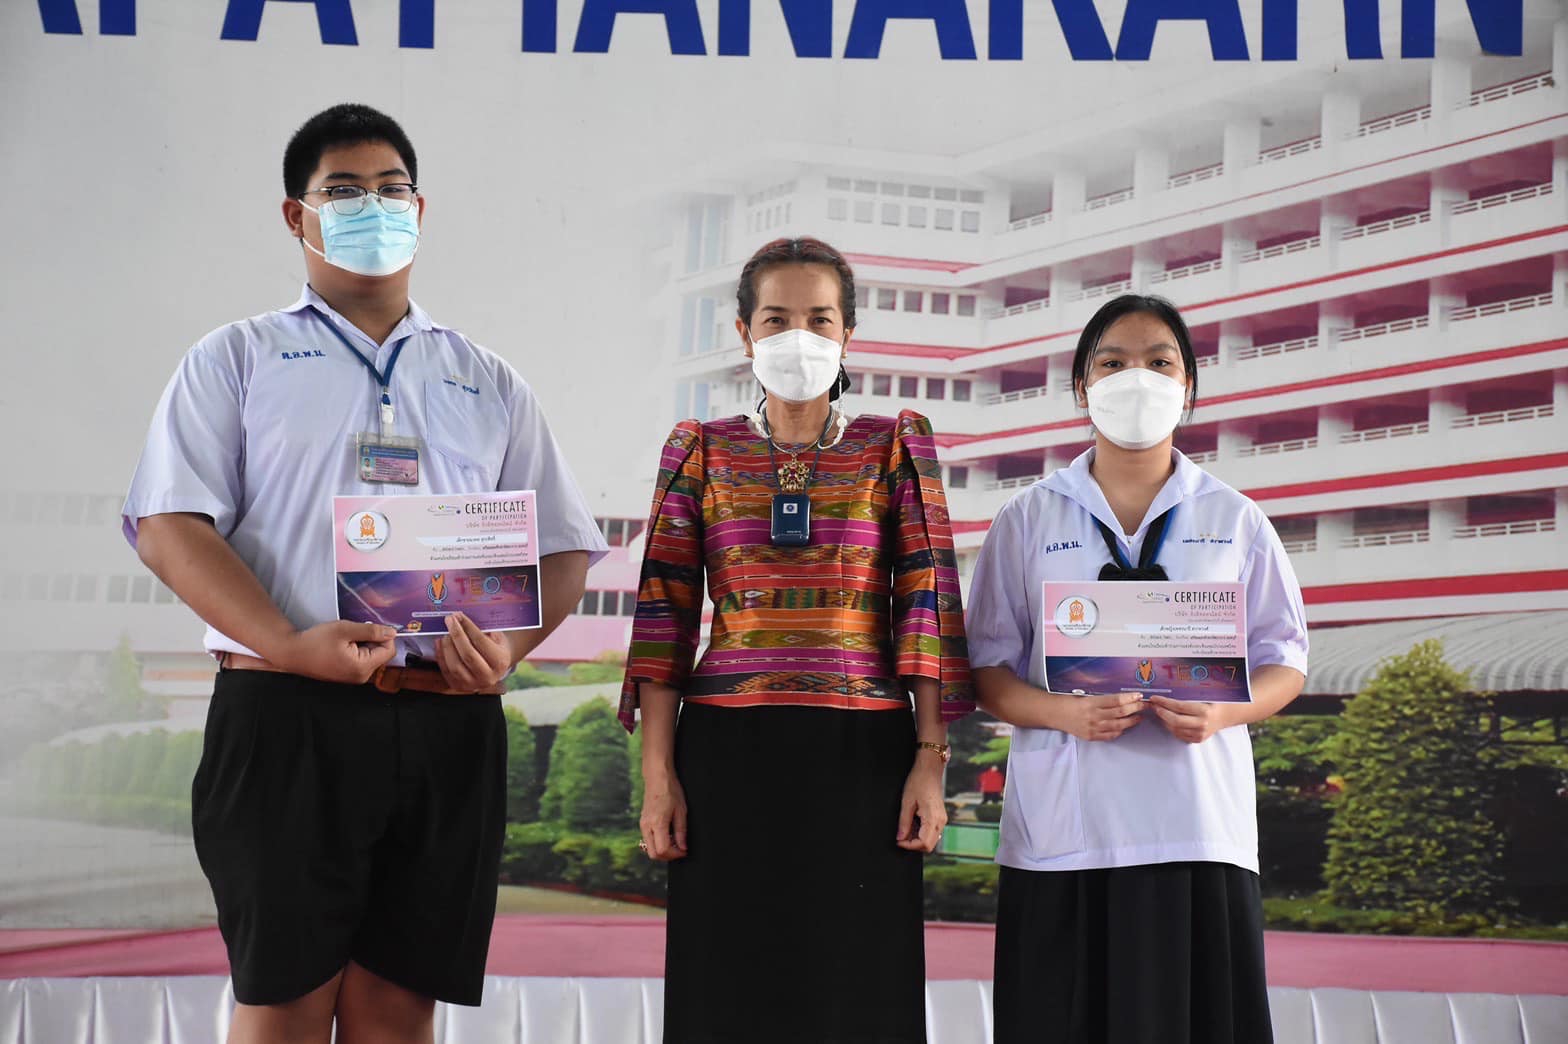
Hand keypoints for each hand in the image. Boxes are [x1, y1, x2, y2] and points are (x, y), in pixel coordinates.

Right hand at [273, 621, 397, 683]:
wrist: (292, 653)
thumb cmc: (315, 641)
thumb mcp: (345, 629)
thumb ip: (371, 631)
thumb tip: (392, 632)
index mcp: (362, 667)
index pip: (389, 650)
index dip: (383, 636)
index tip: (368, 627)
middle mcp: (361, 676)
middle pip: (381, 654)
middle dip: (371, 640)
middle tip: (352, 633)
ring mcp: (353, 678)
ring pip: (371, 656)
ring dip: (362, 644)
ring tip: (344, 640)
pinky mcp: (347, 675)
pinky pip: (360, 660)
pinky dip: (355, 650)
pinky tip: (341, 646)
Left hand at [434, 612, 515, 691]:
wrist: (496, 667)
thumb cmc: (496, 647)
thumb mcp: (497, 637)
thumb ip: (482, 630)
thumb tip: (460, 618)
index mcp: (500, 662)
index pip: (480, 642)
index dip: (468, 627)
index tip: (458, 616)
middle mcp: (488, 677)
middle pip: (468, 654)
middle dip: (456, 634)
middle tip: (449, 620)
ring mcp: (473, 684)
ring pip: (455, 665)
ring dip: (447, 646)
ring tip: (445, 633)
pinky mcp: (459, 687)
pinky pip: (446, 671)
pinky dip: (441, 655)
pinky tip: (440, 642)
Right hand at [639, 767, 688, 860]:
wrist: (657, 778)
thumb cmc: (671, 791)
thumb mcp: (681, 811)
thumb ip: (681, 831)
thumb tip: (683, 848)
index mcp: (657, 823)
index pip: (663, 850)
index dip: (675, 854)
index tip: (684, 851)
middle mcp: (647, 826)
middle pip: (653, 854)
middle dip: (668, 856)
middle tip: (680, 849)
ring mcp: (642, 825)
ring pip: (649, 848)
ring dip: (662, 850)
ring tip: (675, 841)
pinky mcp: (642, 823)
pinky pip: (648, 840)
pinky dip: (658, 843)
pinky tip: (668, 835)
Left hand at [896, 754, 947, 852]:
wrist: (929, 769)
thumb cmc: (918, 781)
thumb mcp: (907, 802)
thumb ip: (904, 822)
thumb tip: (900, 838)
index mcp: (933, 818)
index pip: (924, 843)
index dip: (910, 845)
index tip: (899, 841)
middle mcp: (940, 821)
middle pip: (929, 845)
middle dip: (914, 844)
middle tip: (901, 837)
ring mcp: (942, 819)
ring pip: (931, 840)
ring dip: (917, 839)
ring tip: (905, 828)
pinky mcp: (940, 817)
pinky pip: (932, 832)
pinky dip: (921, 833)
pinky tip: (912, 824)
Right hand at [1056, 691, 1144, 740]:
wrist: (1054, 714)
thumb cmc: (1069, 702)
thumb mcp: (1085, 696)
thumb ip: (1102, 699)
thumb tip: (1123, 699)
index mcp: (1091, 703)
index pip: (1116, 700)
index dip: (1129, 698)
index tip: (1139, 695)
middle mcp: (1093, 716)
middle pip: (1120, 713)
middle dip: (1135, 708)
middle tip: (1144, 705)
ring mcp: (1093, 728)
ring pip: (1118, 725)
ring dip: (1131, 721)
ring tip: (1139, 716)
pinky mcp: (1091, 736)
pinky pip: (1110, 735)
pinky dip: (1120, 731)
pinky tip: (1125, 727)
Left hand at [1148, 696, 1232, 743]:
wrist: (1224, 715)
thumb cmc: (1213, 702)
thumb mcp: (1203, 695)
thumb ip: (1187, 695)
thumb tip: (1166, 692)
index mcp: (1204, 711)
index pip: (1179, 707)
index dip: (1164, 702)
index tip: (1155, 698)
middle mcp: (1202, 724)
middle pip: (1175, 721)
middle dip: (1161, 712)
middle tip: (1154, 705)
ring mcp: (1199, 734)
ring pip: (1175, 729)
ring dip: (1164, 720)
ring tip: (1159, 711)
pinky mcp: (1197, 739)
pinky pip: (1179, 734)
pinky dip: (1170, 727)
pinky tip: (1167, 720)